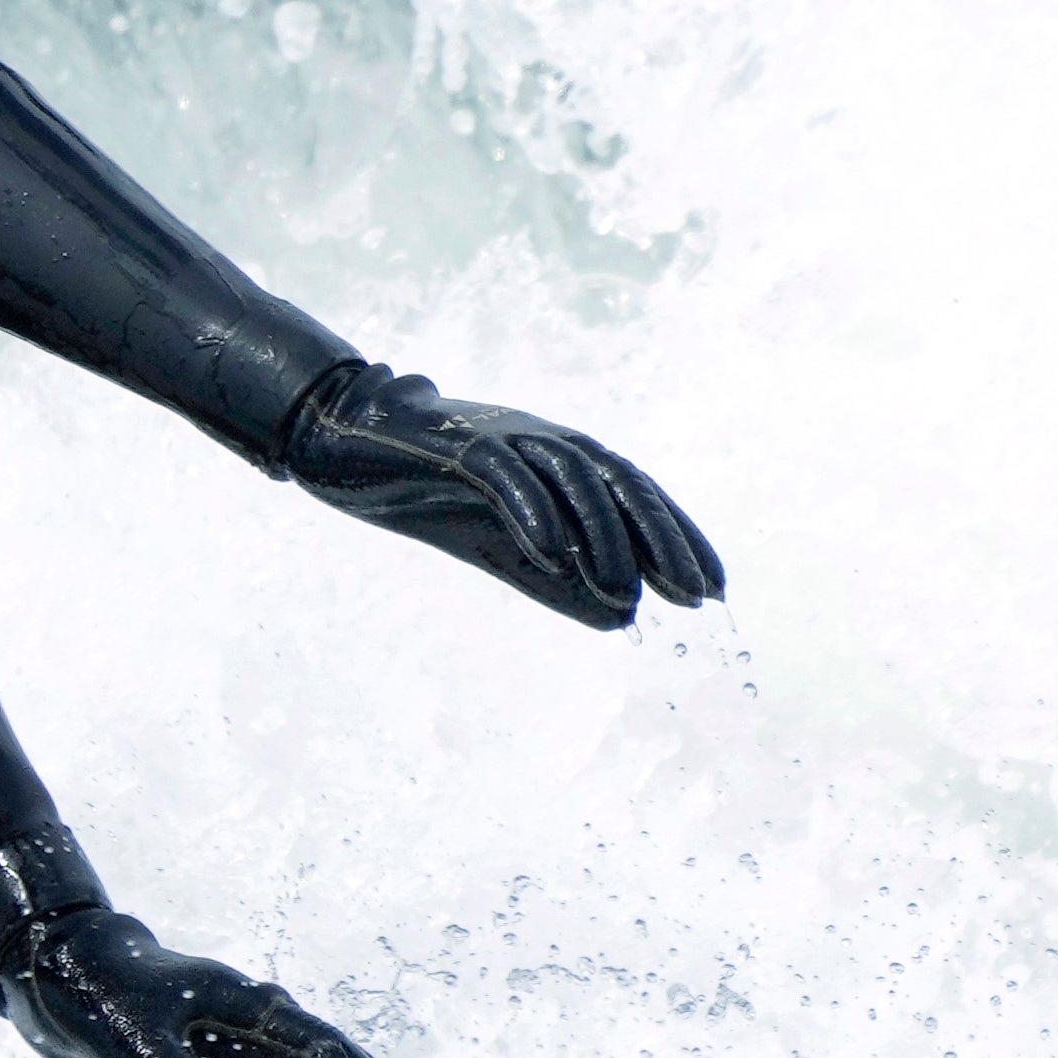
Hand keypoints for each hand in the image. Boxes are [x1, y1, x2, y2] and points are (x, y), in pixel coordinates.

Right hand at [281, 362, 725, 630]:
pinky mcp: (455, 443)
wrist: (345, 438)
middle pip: (620, 482)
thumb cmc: (430, 490)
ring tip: (625, 594)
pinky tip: (550, 556)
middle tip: (695, 596)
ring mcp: (502, 437)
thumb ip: (559, 581)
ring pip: (571, 476)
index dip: (676, 538)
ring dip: (603, 536)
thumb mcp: (501, 547)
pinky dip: (530, 512)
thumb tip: (624, 620)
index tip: (711, 591)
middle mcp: (543, 440)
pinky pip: (503, 474)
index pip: (634, 495)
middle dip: (662, 538)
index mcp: (559, 460)